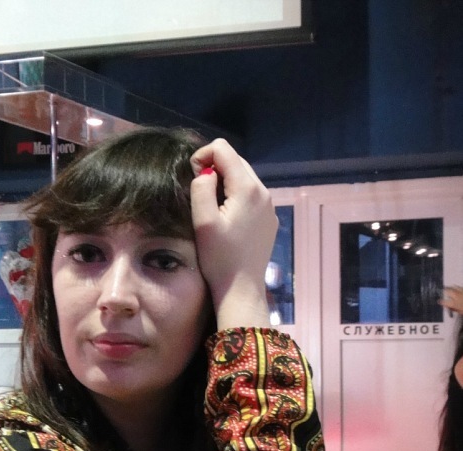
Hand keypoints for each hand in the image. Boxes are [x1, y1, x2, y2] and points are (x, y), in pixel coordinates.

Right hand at [190, 139, 277, 329]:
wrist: (241, 288)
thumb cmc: (219, 258)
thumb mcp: (203, 221)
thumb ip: (202, 188)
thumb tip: (206, 172)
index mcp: (247, 188)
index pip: (222, 149)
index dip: (202, 157)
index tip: (193, 180)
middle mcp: (263, 191)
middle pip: (235, 160)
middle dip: (214, 168)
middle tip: (200, 194)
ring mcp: (269, 206)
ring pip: (244, 177)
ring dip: (225, 183)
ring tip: (212, 208)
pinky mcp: (269, 219)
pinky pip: (251, 195)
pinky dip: (236, 197)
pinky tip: (228, 220)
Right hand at [438, 286, 462, 315]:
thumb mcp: (461, 311)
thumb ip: (454, 309)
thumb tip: (451, 307)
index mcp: (453, 303)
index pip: (443, 301)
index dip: (440, 302)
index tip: (439, 301)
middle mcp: (456, 295)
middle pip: (447, 291)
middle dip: (444, 291)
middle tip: (442, 291)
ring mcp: (461, 291)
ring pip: (453, 286)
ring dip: (450, 287)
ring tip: (449, 288)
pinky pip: (459, 286)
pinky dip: (457, 287)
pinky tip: (456, 287)